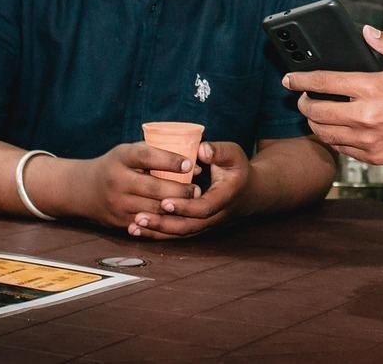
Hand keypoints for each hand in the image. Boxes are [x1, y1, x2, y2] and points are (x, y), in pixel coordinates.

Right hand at [63, 142, 197, 237]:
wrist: (84, 190)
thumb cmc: (117, 166)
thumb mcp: (130, 152)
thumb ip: (159, 154)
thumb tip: (194, 167)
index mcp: (121, 157)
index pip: (147, 156)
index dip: (169, 160)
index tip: (189, 164)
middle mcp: (117, 180)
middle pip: (153, 187)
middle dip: (179, 190)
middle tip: (197, 189)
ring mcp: (117, 203)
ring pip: (152, 209)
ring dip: (175, 207)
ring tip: (192, 202)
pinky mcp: (119, 221)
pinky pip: (146, 224)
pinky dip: (163, 221)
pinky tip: (176, 217)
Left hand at [128, 141, 250, 238]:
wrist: (248, 191)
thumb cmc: (237, 168)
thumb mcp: (233, 154)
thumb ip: (218, 151)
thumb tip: (201, 149)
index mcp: (225, 197)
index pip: (204, 207)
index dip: (184, 207)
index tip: (164, 201)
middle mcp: (216, 216)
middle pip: (189, 227)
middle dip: (163, 223)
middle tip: (140, 216)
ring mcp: (207, 224)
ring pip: (181, 234)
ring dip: (157, 231)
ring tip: (134, 225)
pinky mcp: (197, 227)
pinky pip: (177, 234)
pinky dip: (157, 233)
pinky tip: (137, 230)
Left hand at [284, 26, 382, 165]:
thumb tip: (367, 31)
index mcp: (371, 88)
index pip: (324, 82)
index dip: (300, 79)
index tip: (289, 78)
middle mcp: (365, 115)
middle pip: (316, 111)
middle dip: (303, 102)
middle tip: (302, 97)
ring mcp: (367, 139)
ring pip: (323, 133)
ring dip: (313, 122)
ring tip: (314, 113)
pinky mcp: (372, 156)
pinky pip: (340, 148)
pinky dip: (331, 138)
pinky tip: (334, 130)